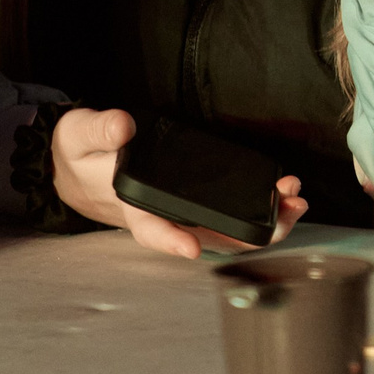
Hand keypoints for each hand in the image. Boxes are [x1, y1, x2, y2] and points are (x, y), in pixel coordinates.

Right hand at [50, 107, 308, 257]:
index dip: (171, 239)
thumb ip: (100, 130)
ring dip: (262, 221)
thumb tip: (123, 126)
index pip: (151, 227)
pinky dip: (256, 210)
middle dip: (247, 231)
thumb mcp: (81, 134)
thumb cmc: (81, 151)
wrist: (78, 166)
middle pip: (206, 236)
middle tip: (285, 209)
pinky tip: (282, 197)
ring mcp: (180, 212)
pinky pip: (227, 214)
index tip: (191, 247)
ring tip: (295, 203)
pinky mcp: (193, 202)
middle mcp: (160, 216)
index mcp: (130, 205)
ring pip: (224, 230)